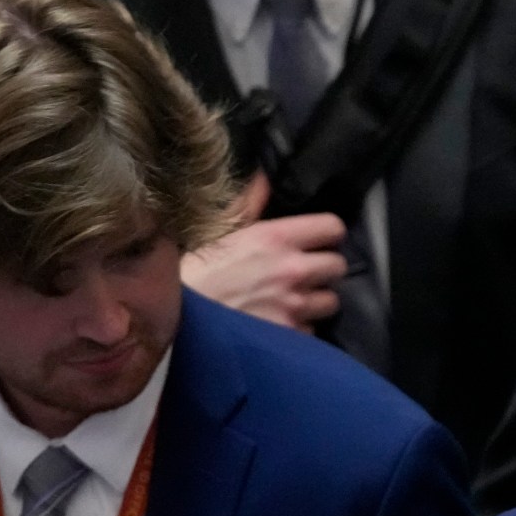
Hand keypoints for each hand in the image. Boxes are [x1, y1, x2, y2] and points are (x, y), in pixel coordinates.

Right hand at [180, 172, 346, 328]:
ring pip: (330, 302)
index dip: (328, 234)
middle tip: (306, 274)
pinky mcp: (290, 336)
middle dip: (324, 270)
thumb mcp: (218, 233)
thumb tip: (263, 179)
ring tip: (293, 301)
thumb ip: (247, 207)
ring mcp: (294, 305)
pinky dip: (299, 329)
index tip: (320, 240)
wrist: (177, 322)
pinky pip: (311, 330)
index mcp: (275, 238)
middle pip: (338, 267)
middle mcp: (292, 270)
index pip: (332, 228)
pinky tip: (278, 324)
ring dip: (315, 301)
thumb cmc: (193, 275)